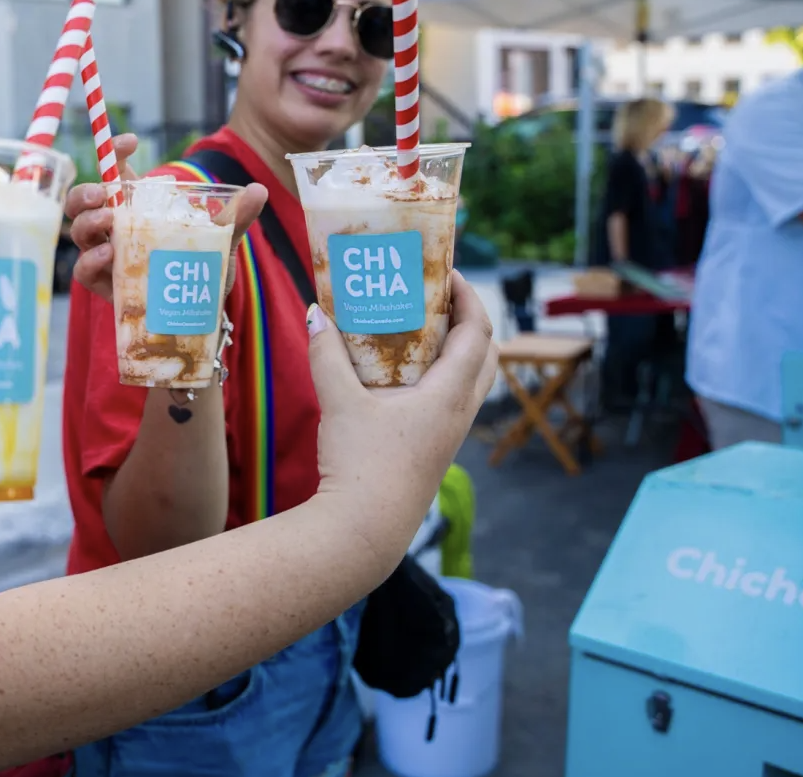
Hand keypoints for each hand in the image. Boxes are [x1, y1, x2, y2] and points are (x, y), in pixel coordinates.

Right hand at [67, 133, 268, 302]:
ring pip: (79, 231)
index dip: (115, 150)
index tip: (130, 141)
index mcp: (137, 207)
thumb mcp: (219, 240)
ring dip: (88, 221)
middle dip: (86, 191)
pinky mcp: (105, 285)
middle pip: (83, 200)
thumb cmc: (198, 269)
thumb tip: (259, 190)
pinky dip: (91, 260)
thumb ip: (235, 217)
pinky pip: (84, 271)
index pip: (116, 170)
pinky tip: (109, 254)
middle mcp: (115, 227)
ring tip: (108, 221)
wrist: (197, 315)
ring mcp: (106, 255)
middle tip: (103, 192)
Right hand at [307, 272, 496, 498]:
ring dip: (455, 350)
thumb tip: (316, 313)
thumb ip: (327, 355)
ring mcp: (449, 436)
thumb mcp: (339, 403)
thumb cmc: (360, 466)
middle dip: (468, 321)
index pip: (477, 333)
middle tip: (438, 298)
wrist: (363, 531)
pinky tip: (400, 375)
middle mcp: (459, 414)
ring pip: (470, 381)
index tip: (449, 272)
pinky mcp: (433, 450)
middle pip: (486, 356)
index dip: (468, 297)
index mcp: (449, 396)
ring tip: (419, 329)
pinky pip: (449, 401)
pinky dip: (437, 377)